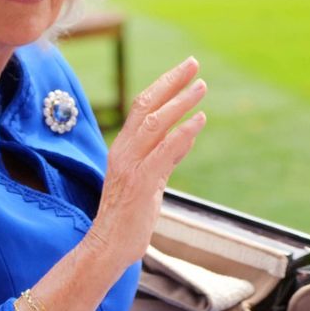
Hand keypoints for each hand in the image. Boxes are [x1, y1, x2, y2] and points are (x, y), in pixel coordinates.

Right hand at [82, 57, 205, 270]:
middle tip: (194, 64)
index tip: (185, 70)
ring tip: (201, 87)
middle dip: (171, 82)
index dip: (164, 85)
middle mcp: (124, 151)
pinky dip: (183, 133)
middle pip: (146, 105)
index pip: (142, 106)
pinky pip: (164, 151)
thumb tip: (186, 135)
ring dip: (180, 103)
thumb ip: (165, 157)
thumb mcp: (150, 180)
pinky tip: (199, 120)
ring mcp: (131, 165)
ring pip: (155, 123)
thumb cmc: (128, 217)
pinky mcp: (141, 183)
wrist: (108, 246)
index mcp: (123, 148)